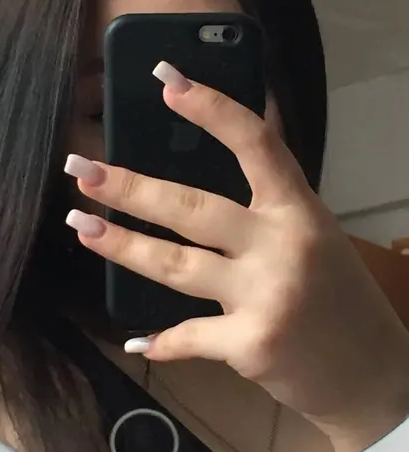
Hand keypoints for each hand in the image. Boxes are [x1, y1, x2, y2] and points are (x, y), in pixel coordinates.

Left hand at [65, 61, 408, 451]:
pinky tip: (139, 341)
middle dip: (130, 188)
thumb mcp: (313, 232)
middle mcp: (282, 245)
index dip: (210, 108)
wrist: (371, 371)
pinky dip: (161, 342)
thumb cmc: (339, 293)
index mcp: (299, 209)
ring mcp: (265, 296)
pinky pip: (188, 337)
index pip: (254, 143)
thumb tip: (239, 141)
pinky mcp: (251, 345)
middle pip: (192, 208)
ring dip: (122, 246)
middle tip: (80, 168)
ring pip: (175, 266)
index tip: (166, 79)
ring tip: (82, 227)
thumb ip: (272, 197)